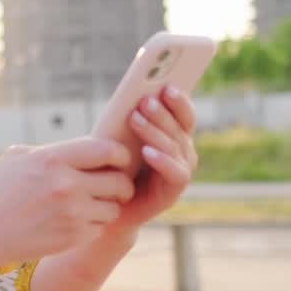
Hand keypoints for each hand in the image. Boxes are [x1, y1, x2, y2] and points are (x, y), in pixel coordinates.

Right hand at [0, 137, 134, 270]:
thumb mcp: (18, 157)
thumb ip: (55, 151)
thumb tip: (87, 150)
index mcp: (52, 158)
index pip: (107, 150)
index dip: (120, 155)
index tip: (117, 160)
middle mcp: (66, 185)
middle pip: (119, 181)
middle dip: (121, 183)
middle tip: (114, 186)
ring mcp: (71, 214)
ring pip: (113, 208)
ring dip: (107, 206)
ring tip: (90, 204)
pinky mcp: (71, 238)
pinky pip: (100, 228)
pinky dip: (92, 225)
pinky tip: (74, 222)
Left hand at [110, 85, 198, 232]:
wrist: (107, 205)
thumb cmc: (113, 165)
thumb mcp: (120, 137)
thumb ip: (131, 119)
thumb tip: (132, 94)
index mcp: (174, 134)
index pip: (184, 114)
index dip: (179, 100)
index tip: (167, 85)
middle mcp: (183, 151)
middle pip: (179, 128)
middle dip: (162, 113)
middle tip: (143, 101)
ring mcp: (180, 170)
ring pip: (175, 147)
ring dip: (155, 131)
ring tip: (136, 119)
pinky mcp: (173, 191)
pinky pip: (174, 172)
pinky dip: (162, 160)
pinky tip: (146, 152)